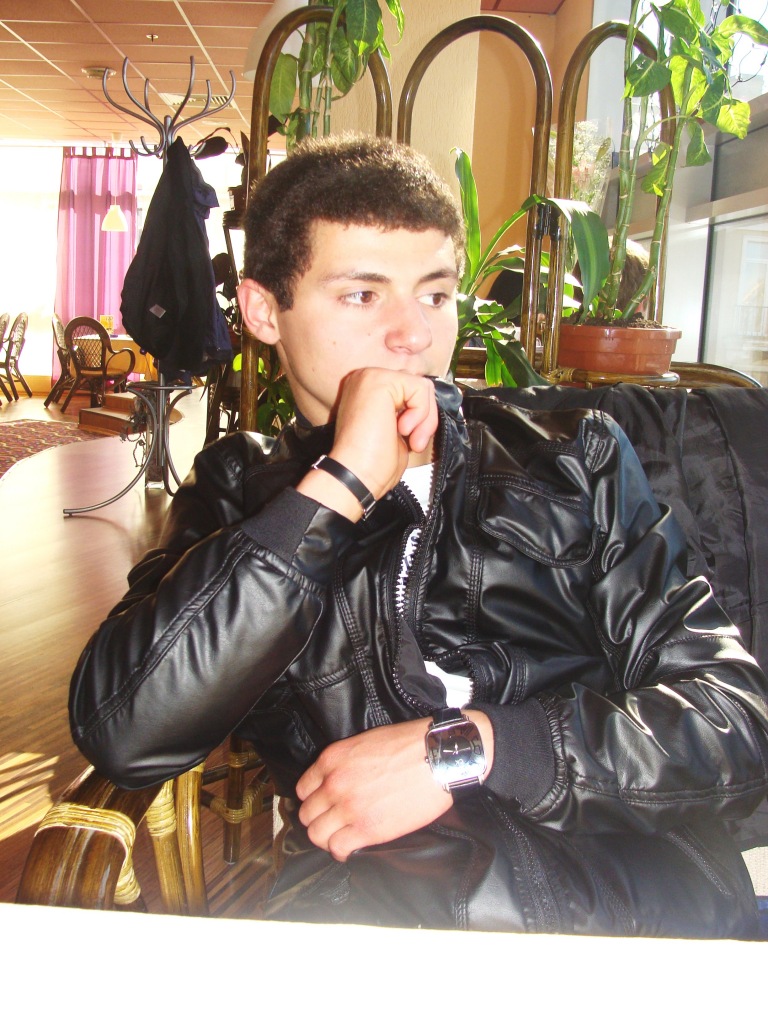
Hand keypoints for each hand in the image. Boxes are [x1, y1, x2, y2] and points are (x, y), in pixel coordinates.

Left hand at [295, 719, 451, 861]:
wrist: (438, 758)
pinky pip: (337, 848)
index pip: (303, 789)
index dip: (314, 799)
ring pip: (316, 834)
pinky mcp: (367, 829)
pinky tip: (350, 847)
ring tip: (341, 836)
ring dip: (326, 837)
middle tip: (333, 822)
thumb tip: (340, 778)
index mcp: (332, 759)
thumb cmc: (409, 746)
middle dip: (319, 819)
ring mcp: (349, 808)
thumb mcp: (366, 742)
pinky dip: (340, 851)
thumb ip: (345, 762)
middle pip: (307, 814)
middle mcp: (334, 784)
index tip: (324, 804)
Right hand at [331, 368, 437, 493]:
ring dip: (425, 418)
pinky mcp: (380, 380)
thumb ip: (407, 412)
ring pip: (421, 386)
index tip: (411, 442)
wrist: (355, 477)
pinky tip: (403, 430)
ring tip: (411, 440)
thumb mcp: (395, 432)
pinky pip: (420, 388)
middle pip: (417, 385)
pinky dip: (421, 414)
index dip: (419, 416)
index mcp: (366, 390)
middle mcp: (365, 378)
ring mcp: (371, 376)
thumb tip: (427, 406)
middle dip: (425, 417)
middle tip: (415, 443)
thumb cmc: (370, 465)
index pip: (409, 390)